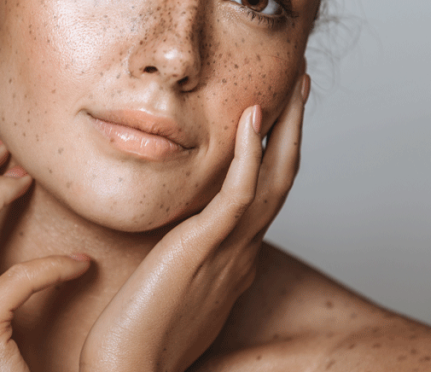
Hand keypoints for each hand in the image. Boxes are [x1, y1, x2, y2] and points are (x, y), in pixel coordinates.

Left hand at [79, 74, 310, 371]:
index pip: (263, 198)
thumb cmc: (138, 334)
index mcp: (233, 260)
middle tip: (302, 89)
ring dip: (286, 130)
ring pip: (272, 180)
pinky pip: (236, 194)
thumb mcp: (169, 285)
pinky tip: (252, 118)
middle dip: (294, 132)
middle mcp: (241, 252)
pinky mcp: (203, 248)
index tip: (275, 118)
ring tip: (295, 87)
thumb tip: (176, 242)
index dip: (275, 155)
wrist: (129, 367)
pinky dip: (248, 154)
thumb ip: (182, 258)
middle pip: (281, 181)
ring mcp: (228, 250)